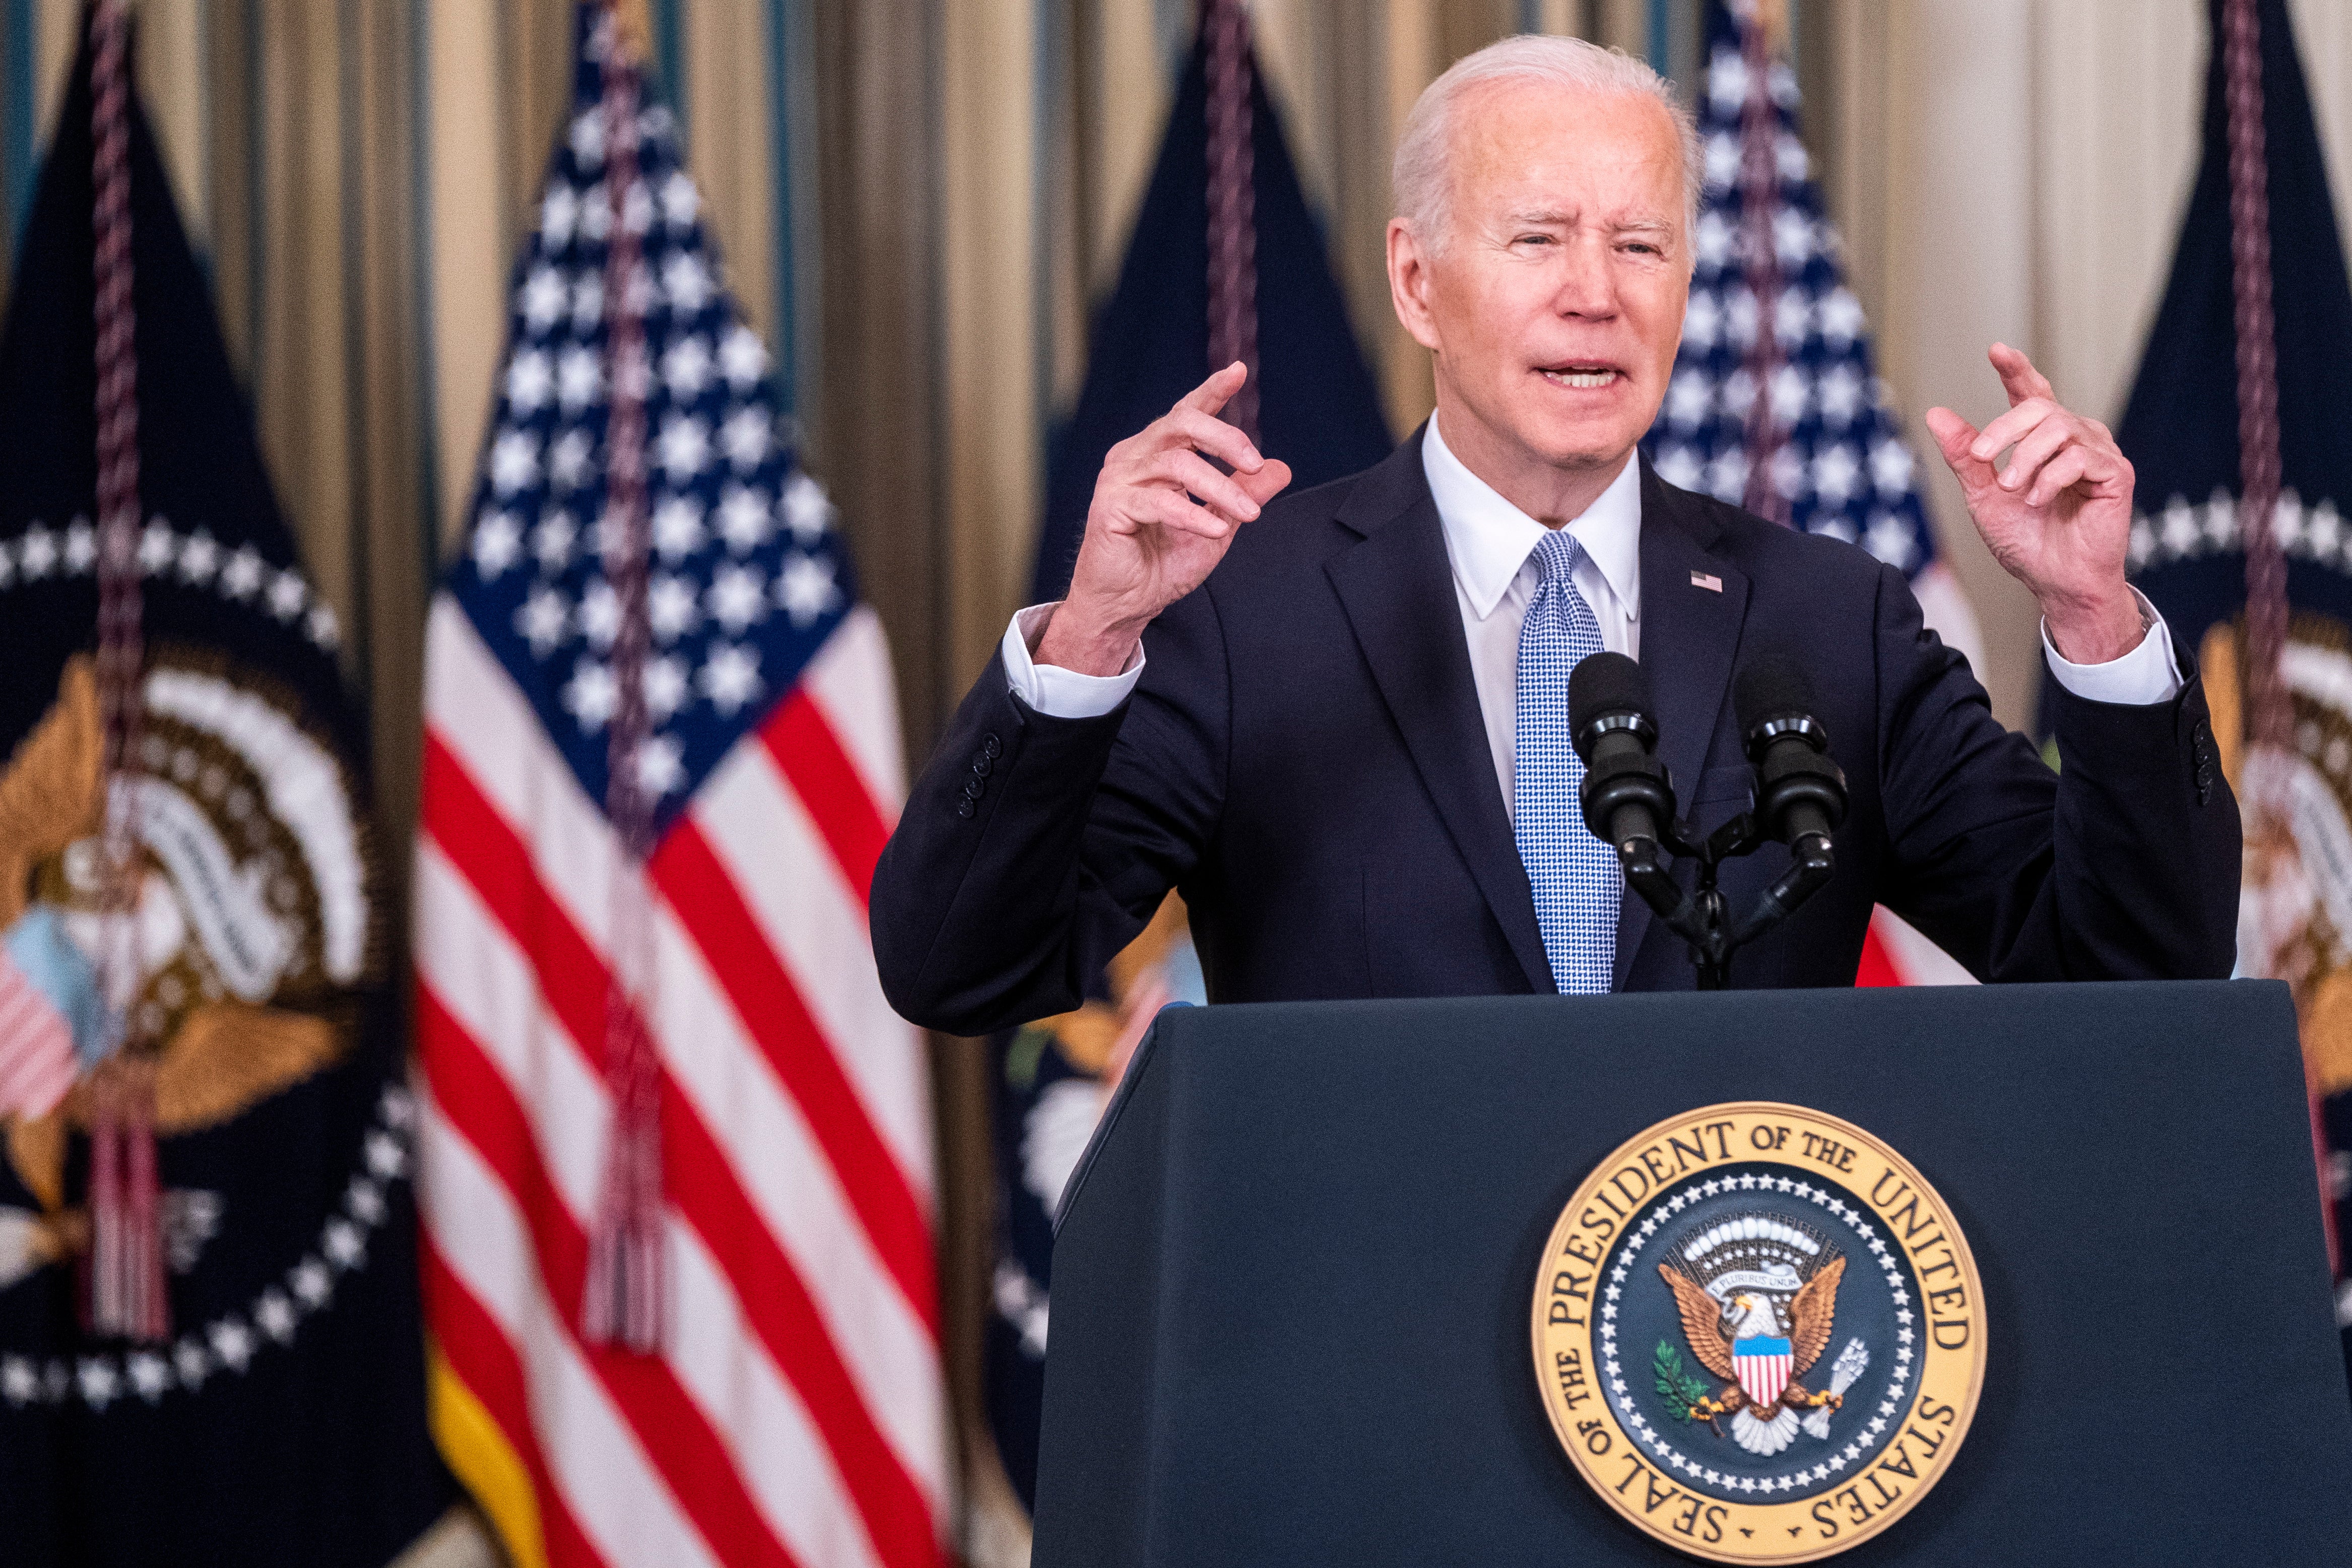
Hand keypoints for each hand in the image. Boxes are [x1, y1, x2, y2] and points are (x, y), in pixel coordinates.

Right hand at [1035, 363, 1292, 675]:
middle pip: (1182, 424)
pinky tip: (1214, 529)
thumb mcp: (1218, 525)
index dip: (1212, 391)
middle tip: (1254, 462)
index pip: (1187, 414)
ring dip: (1219, 487)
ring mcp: (1118, 479)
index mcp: (1157, 454)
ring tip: (1247, 514)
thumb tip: (1280, 467)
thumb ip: (1244, 494)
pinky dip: (1192, 514)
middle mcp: (1135, 457)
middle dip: (1225, 438)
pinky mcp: (1109, 507)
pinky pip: (1158, 500)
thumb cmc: (1163, 563)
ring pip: (1177, 463)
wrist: (1128, 604)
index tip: (1238, 373)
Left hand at [1924, 344, 2143, 663]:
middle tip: (1982, 459)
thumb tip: (1935, 414)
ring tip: (2014, 490)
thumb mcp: (1982, 495)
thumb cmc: (2025, 541)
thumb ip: (1965, 456)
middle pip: (2039, 407)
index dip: (2016, 370)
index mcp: (2043, 440)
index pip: (2031, 394)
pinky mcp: (2116, 474)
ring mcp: (2098, 454)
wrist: (2055, 581)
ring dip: (2026, 459)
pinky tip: (2038, 501)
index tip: (1996, 350)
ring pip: (2059, 428)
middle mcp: (2074, 438)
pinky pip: (2080, 457)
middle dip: (2004, 429)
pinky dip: (2050, 478)